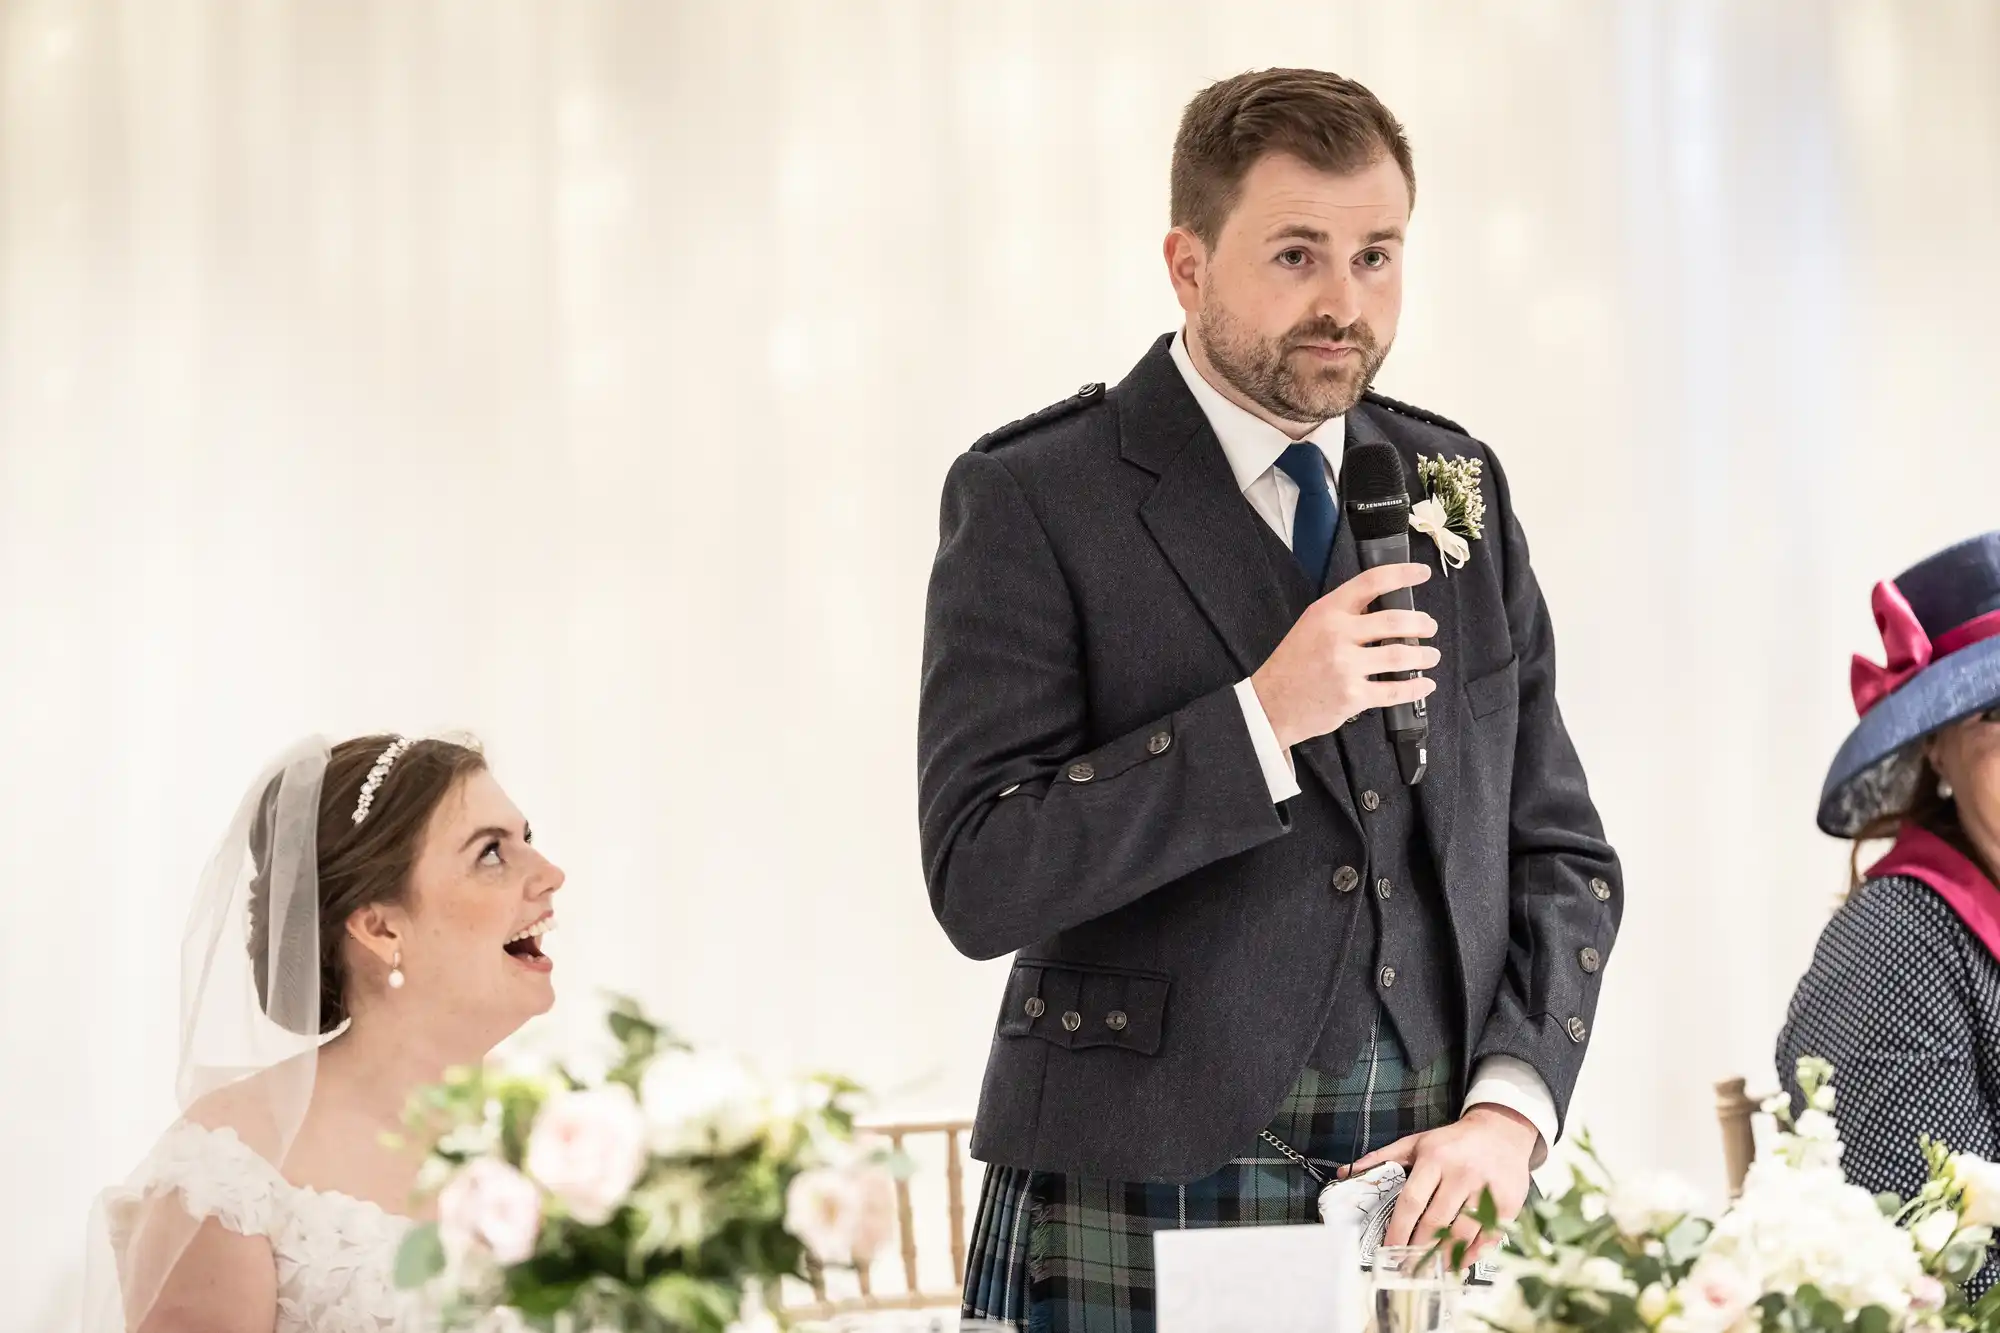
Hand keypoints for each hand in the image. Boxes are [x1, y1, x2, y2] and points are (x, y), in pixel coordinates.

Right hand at [1249, 563, 1439, 749]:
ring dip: (1423, 655)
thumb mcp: (1312, 626)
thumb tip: (1387, 609)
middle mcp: (1337, 635)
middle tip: (1429, 626)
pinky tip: (1423, 684)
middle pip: (1395, 620)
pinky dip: (1415, 688)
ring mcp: (1345, 666)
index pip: (1371, 582)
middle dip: (1421, 624)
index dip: (1402, 574)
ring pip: (1400, 656)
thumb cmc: (1294, 664)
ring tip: (1430, 655)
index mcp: (1327, 612)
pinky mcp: (1353, 696)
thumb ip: (1344, 615)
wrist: (1271, 703)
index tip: (1422, 573)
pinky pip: (1395, 691)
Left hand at [1342, 1105, 1537, 1264]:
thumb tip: (1346, 1173)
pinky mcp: (1509, 1203)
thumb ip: (1383, 1157)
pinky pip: (1489, 1236)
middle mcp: (1462, 1174)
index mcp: (1435, 1159)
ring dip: (1444, 1257)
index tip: (1388, 1249)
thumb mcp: (1417, 1142)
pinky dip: (1473, 1254)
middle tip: (1407, 1267)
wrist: (1502, 1131)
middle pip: (1436, 1222)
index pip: (1412, 1201)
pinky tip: (1459, 1263)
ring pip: (1462, 1233)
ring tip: (1430, 1270)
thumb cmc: (1454, 1141)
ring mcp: (1487, 1190)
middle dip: (1419, 1249)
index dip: (1399, 1229)